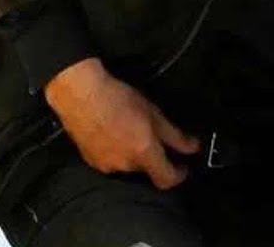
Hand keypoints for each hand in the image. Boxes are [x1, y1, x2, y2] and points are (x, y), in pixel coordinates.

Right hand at [43, 57, 200, 189]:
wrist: (79, 93)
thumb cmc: (118, 98)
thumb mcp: (153, 113)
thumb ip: (175, 136)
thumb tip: (193, 147)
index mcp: (144, 154)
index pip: (166, 180)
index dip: (178, 175)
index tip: (182, 167)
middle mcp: (125, 165)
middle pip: (146, 170)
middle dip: (151, 156)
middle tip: (149, 135)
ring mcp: (105, 165)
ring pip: (127, 165)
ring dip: (131, 154)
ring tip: (126, 130)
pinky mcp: (90, 160)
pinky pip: (109, 161)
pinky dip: (114, 152)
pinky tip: (110, 134)